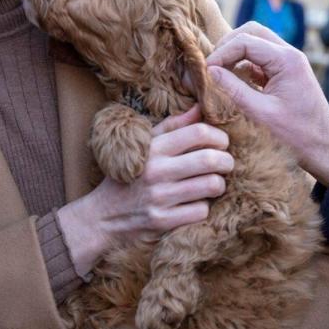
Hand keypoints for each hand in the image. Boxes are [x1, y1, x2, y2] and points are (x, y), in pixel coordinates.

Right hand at [58, 106, 233, 275]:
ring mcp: (160, 197)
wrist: (101, 217)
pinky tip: (195, 205)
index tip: (222, 143)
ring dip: (219, 185)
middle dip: (227, 161)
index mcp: (153, 148)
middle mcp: (157, 170)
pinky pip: (201, 211)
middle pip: (211, 159)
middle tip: (226, 164)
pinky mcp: (163, 221)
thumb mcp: (143, 146)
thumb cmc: (128, 176)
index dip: (219, 136)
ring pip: (212, 185)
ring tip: (213, 184)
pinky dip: (204, 208)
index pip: (198, 132)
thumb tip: (199, 107)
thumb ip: (173, 126)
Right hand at [206, 22, 328, 185]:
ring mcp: (289, 61)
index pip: (246, 41)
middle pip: (252, 32)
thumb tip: (210, 71)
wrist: (324, 146)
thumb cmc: (297, 133)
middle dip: (228, 45)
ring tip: (219, 71)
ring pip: (257, 41)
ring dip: (236, 52)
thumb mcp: (260, 113)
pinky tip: (233, 78)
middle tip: (212, 65)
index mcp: (287, 60)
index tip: (206, 70)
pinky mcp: (286, 71)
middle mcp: (290, 54)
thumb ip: (234, 89)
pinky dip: (245, 62)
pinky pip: (261, 57)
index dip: (222, 53)